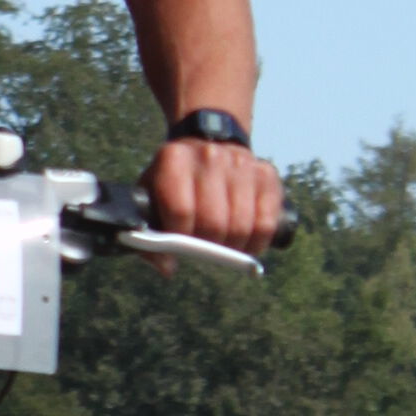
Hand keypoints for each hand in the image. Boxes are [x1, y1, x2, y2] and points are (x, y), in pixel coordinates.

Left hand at [146, 126, 284, 251]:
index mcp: (174, 159)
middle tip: (204, 249)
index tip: (179, 248)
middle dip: (208, 248)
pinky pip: (266, 224)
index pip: (181, 211)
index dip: (181, 240)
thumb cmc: (174, 185)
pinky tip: (245, 242)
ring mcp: (241, 163)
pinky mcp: (267, 174)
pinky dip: (256, 243)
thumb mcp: (151, 201)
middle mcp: (209, 156)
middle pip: (214, 224)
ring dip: (233, 248)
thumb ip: (148, 238)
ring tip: (223, 245)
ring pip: (241, 228)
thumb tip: (167, 267)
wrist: (206, 148)